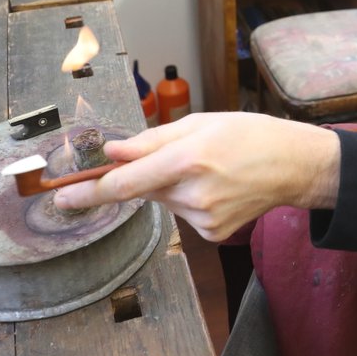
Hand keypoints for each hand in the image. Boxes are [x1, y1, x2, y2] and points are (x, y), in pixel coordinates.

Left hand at [53, 112, 340, 241]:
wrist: (294, 165)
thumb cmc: (250, 135)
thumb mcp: (200, 123)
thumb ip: (151, 140)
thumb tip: (112, 152)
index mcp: (187, 159)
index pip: (125, 182)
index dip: (90, 191)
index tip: (62, 196)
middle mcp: (193, 192)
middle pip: (146, 188)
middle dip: (151, 173)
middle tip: (186, 157)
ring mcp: (203, 218)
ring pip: (165, 201)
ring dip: (174, 186)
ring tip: (212, 170)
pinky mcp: (212, 233)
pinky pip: (184, 215)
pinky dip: (192, 200)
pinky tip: (219, 188)